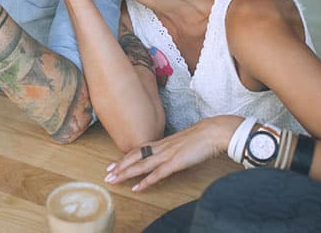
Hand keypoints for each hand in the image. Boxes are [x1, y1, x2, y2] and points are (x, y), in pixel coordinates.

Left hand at [103, 116, 240, 191]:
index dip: (126, 156)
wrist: (214, 131)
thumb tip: (172, 154)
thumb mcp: (185, 142)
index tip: (114, 163)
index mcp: (164, 142)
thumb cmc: (204, 136)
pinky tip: (136, 188)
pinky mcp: (175, 163)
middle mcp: (162, 147)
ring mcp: (167, 155)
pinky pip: (157, 174)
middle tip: (107, 173)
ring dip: (126, 173)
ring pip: (141, 165)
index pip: (140, 149)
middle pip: (135, 156)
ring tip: (113, 180)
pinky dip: (145, 182)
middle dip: (120, 165)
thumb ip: (176, 148)